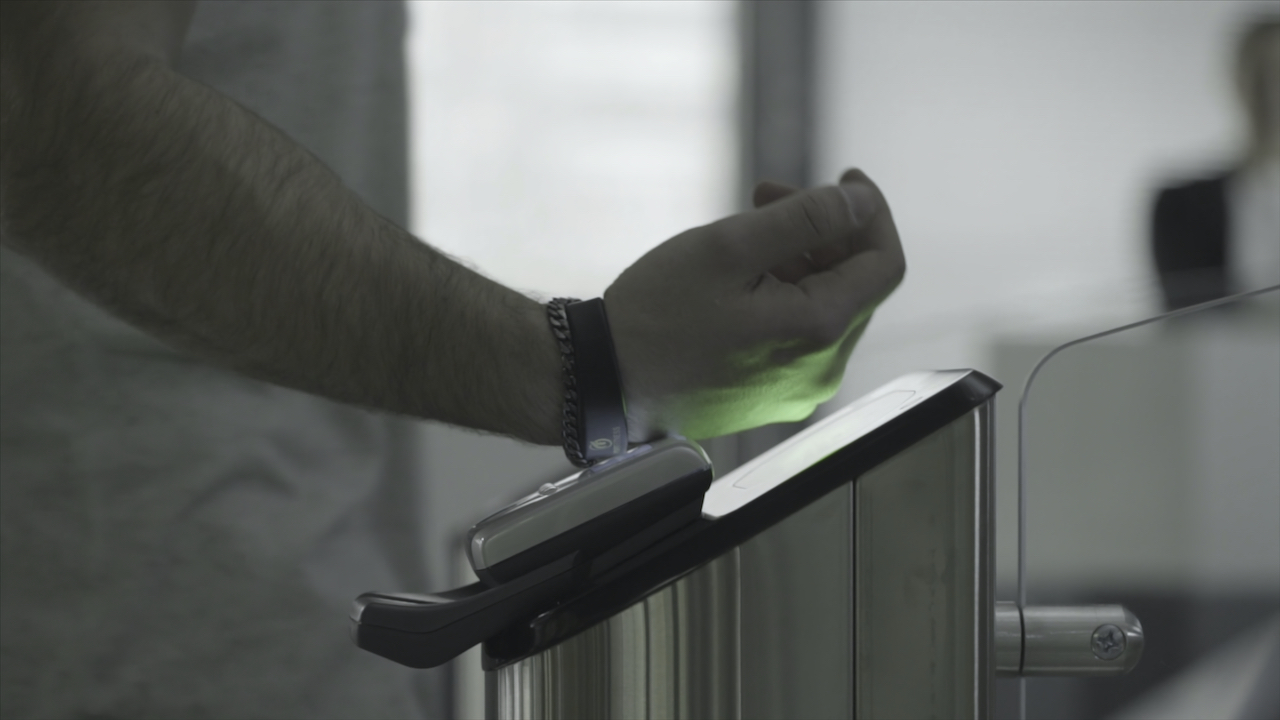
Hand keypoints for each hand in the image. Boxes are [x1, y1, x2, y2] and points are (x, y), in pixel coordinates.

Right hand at [604, 169, 904, 440]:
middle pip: (853, 283)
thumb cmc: (655, 315)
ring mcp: (796, 389)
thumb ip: (805, 219)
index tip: (845, 178)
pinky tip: (738, 277)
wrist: (602, 382)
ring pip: (823, 305)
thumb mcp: (728, 247)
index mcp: (819, 332)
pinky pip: (797, 332)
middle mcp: (820, 371)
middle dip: (822, 230)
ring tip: (743, 235)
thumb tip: (860, 201)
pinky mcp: (770, 396)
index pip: (885, 264)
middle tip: (766, 195)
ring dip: (798, 259)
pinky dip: (782, 293)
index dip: (872, 212)